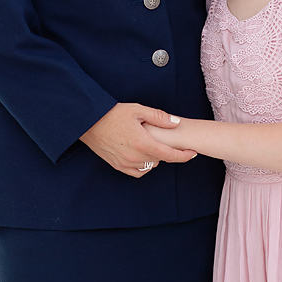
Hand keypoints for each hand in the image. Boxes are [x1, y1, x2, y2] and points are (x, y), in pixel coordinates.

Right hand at [80, 103, 196, 177]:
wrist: (88, 122)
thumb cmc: (112, 113)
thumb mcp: (138, 110)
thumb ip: (159, 117)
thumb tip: (176, 123)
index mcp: (143, 143)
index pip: (170, 155)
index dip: (184, 156)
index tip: (192, 153)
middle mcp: (135, 156)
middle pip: (161, 160)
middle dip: (168, 152)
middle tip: (170, 141)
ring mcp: (125, 163)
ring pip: (149, 166)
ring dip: (155, 158)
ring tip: (154, 145)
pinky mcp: (117, 165)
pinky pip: (137, 172)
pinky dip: (144, 166)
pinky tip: (144, 156)